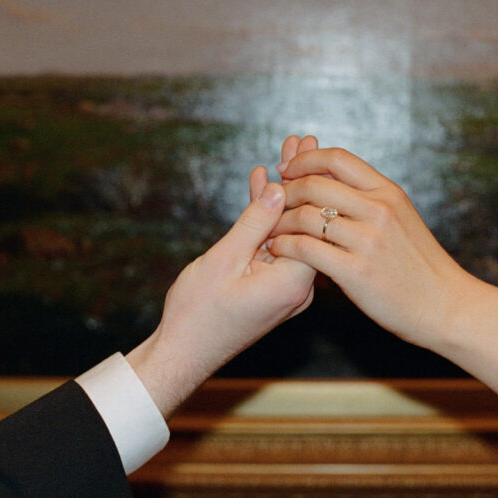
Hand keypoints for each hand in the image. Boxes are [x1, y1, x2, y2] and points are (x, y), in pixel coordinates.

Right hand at [126, 141, 317, 417]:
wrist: (183, 355)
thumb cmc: (198, 314)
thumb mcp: (224, 260)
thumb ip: (254, 223)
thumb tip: (279, 188)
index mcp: (293, 281)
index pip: (314, 222)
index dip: (310, 182)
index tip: (308, 149)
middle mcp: (298, 287)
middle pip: (307, 223)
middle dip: (300, 181)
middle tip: (302, 142)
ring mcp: (286, 289)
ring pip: (290, 232)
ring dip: (284, 197)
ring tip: (286, 154)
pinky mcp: (273, 290)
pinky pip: (275, 247)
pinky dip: (269, 222)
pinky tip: (263, 189)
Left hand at [269, 148, 476, 349]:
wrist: (445, 305)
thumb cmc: (419, 265)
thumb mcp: (401, 218)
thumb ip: (370, 198)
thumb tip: (334, 178)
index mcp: (388, 192)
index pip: (337, 158)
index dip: (304, 159)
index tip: (287, 169)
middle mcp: (378, 210)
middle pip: (315, 184)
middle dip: (285, 191)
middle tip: (271, 202)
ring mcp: (367, 240)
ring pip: (305, 216)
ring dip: (279, 221)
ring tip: (269, 229)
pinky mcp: (356, 271)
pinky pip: (306, 249)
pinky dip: (284, 246)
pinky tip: (278, 249)